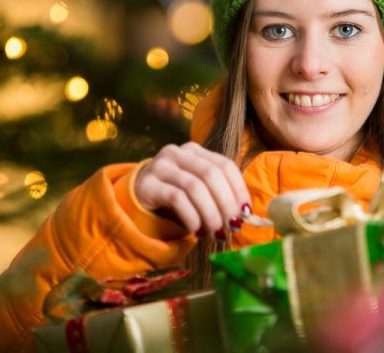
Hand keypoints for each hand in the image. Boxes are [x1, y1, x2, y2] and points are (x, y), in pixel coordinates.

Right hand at [132, 141, 251, 240]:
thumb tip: (244, 214)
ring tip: (216, 232)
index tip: (246, 212)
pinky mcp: (148, 184)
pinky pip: (177, 199)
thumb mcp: (198, 188)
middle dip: (226, 204)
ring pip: (195, 187)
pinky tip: (196, 231)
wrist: (137, 195)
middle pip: (211, 175)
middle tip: (232, 226)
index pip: (225, 165)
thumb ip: (219, 194)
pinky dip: (192, 217)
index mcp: (196, 151)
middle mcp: (179, 153)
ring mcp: (161, 166)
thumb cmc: (175, 193)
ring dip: (210, 214)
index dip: (239, 189)